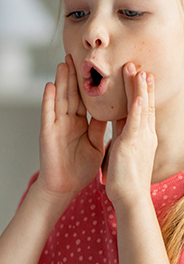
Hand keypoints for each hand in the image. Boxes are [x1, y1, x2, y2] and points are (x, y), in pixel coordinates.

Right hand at [37, 54, 106, 199]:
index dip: (88, 83)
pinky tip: (49, 86)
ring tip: (62, 63)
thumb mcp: (96, 144)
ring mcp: (56, 126)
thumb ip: (100, 127)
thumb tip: (112, 110)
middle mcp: (67, 122)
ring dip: (60, 81)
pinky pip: (48, 114)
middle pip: (71, 94)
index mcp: (80, 124)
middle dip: (72, 75)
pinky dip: (48, 100)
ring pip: (60, 99)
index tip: (93, 66)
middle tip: (74, 55)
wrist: (64, 187)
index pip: (85, 99)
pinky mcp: (47, 133)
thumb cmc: (79, 169)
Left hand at [105, 63, 156, 208]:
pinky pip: (135, 123)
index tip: (138, 76)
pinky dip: (137, 108)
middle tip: (138, 66)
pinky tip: (138, 96)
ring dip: (139, 89)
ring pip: (141, 108)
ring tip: (137, 70)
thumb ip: (122, 136)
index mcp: (140, 136)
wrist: (130, 197)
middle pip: (143, 104)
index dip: (139, 92)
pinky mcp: (132, 144)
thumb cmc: (125, 178)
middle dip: (140, 84)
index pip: (140, 109)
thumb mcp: (123, 151)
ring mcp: (140, 138)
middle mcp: (144, 134)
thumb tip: (118, 126)